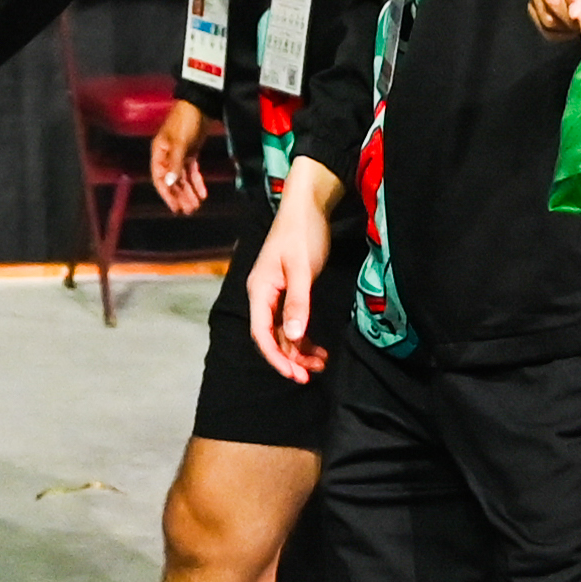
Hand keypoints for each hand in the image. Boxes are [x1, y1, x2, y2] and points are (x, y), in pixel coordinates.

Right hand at [147, 94, 212, 215]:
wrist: (200, 104)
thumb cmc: (186, 122)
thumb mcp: (180, 144)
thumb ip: (175, 164)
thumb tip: (169, 184)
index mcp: (159, 152)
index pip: (159, 178)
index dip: (167, 194)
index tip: (175, 208)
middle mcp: (167, 155)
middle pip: (172, 180)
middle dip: (180, 196)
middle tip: (189, 210)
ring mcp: (179, 154)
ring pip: (182, 178)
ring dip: (189, 192)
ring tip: (196, 206)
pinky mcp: (191, 152)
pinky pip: (192, 171)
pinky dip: (197, 182)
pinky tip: (203, 193)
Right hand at [245, 172, 335, 381]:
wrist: (308, 205)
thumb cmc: (302, 233)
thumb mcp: (301, 270)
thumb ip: (297, 303)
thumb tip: (294, 338)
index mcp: (259, 290)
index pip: (261, 334)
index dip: (276, 358)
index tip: (296, 375)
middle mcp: (262, 295)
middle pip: (270, 337)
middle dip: (289, 358)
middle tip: (311, 375)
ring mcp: (274, 293)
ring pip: (282, 332)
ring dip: (298, 350)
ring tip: (321, 363)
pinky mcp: (287, 290)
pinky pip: (291, 321)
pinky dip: (303, 336)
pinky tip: (318, 346)